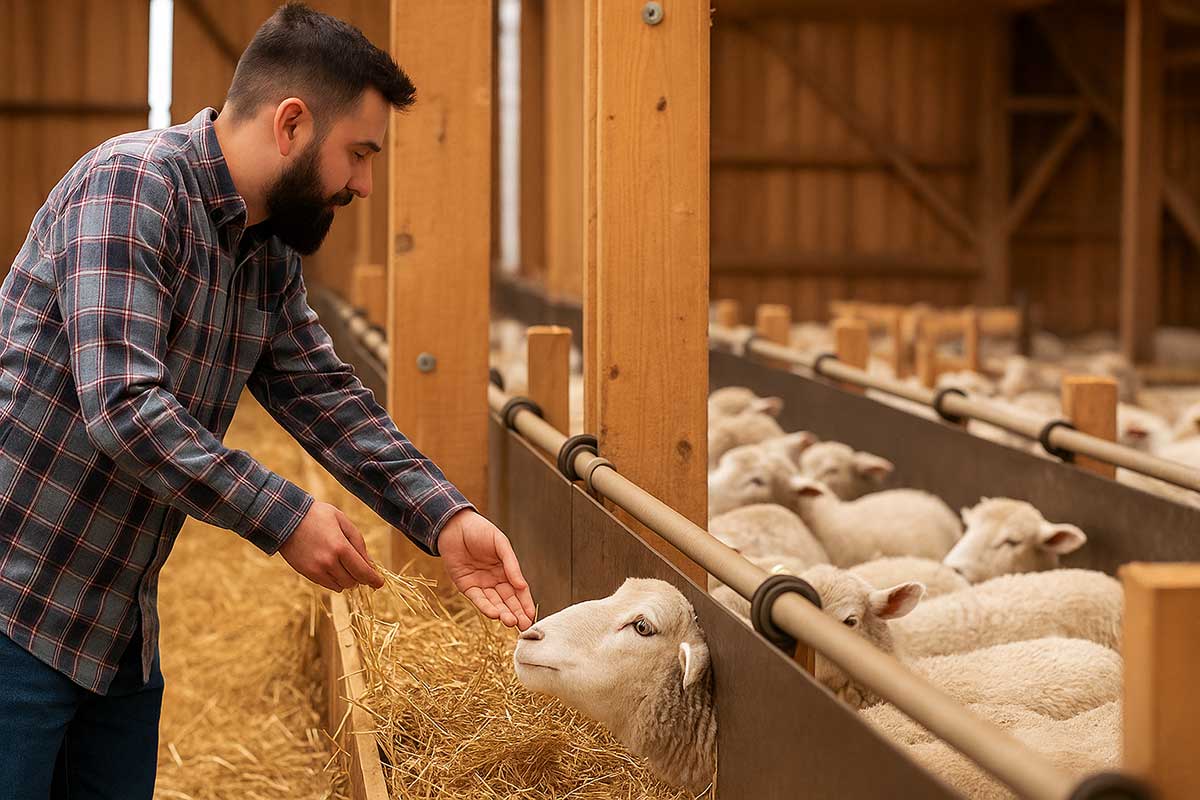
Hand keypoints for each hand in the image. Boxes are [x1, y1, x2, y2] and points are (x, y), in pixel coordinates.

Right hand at [279, 501, 383, 591]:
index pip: (363, 571)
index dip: (374, 580)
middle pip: (353, 581)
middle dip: (361, 578)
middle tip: (361, 569)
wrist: (285, 518)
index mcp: (340, 547)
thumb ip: (358, 542)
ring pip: (341, 586)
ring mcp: (317, 569)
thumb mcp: (342, 520)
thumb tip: (369, 563)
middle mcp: (329, 561)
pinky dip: (335, 581)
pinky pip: (328, 585)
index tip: (379, 583)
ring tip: (346, 566)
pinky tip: (335, 569)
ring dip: (348, 580)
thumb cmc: (318, 516)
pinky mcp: (307, 573)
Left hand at [438, 509, 535, 629]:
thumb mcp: (501, 544)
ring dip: (503, 613)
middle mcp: (495, 580)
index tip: (531, 616)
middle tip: (524, 626)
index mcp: (506, 570)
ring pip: (494, 603)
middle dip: (516, 613)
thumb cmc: (480, 530)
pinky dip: (486, 607)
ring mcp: (481, 584)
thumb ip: (511, 564)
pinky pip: (478, 599)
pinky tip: (495, 614)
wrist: (454, 525)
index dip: (525, 604)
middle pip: (508, 600)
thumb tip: (522, 585)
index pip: (518, 591)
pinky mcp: (466, 586)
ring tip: (510, 622)